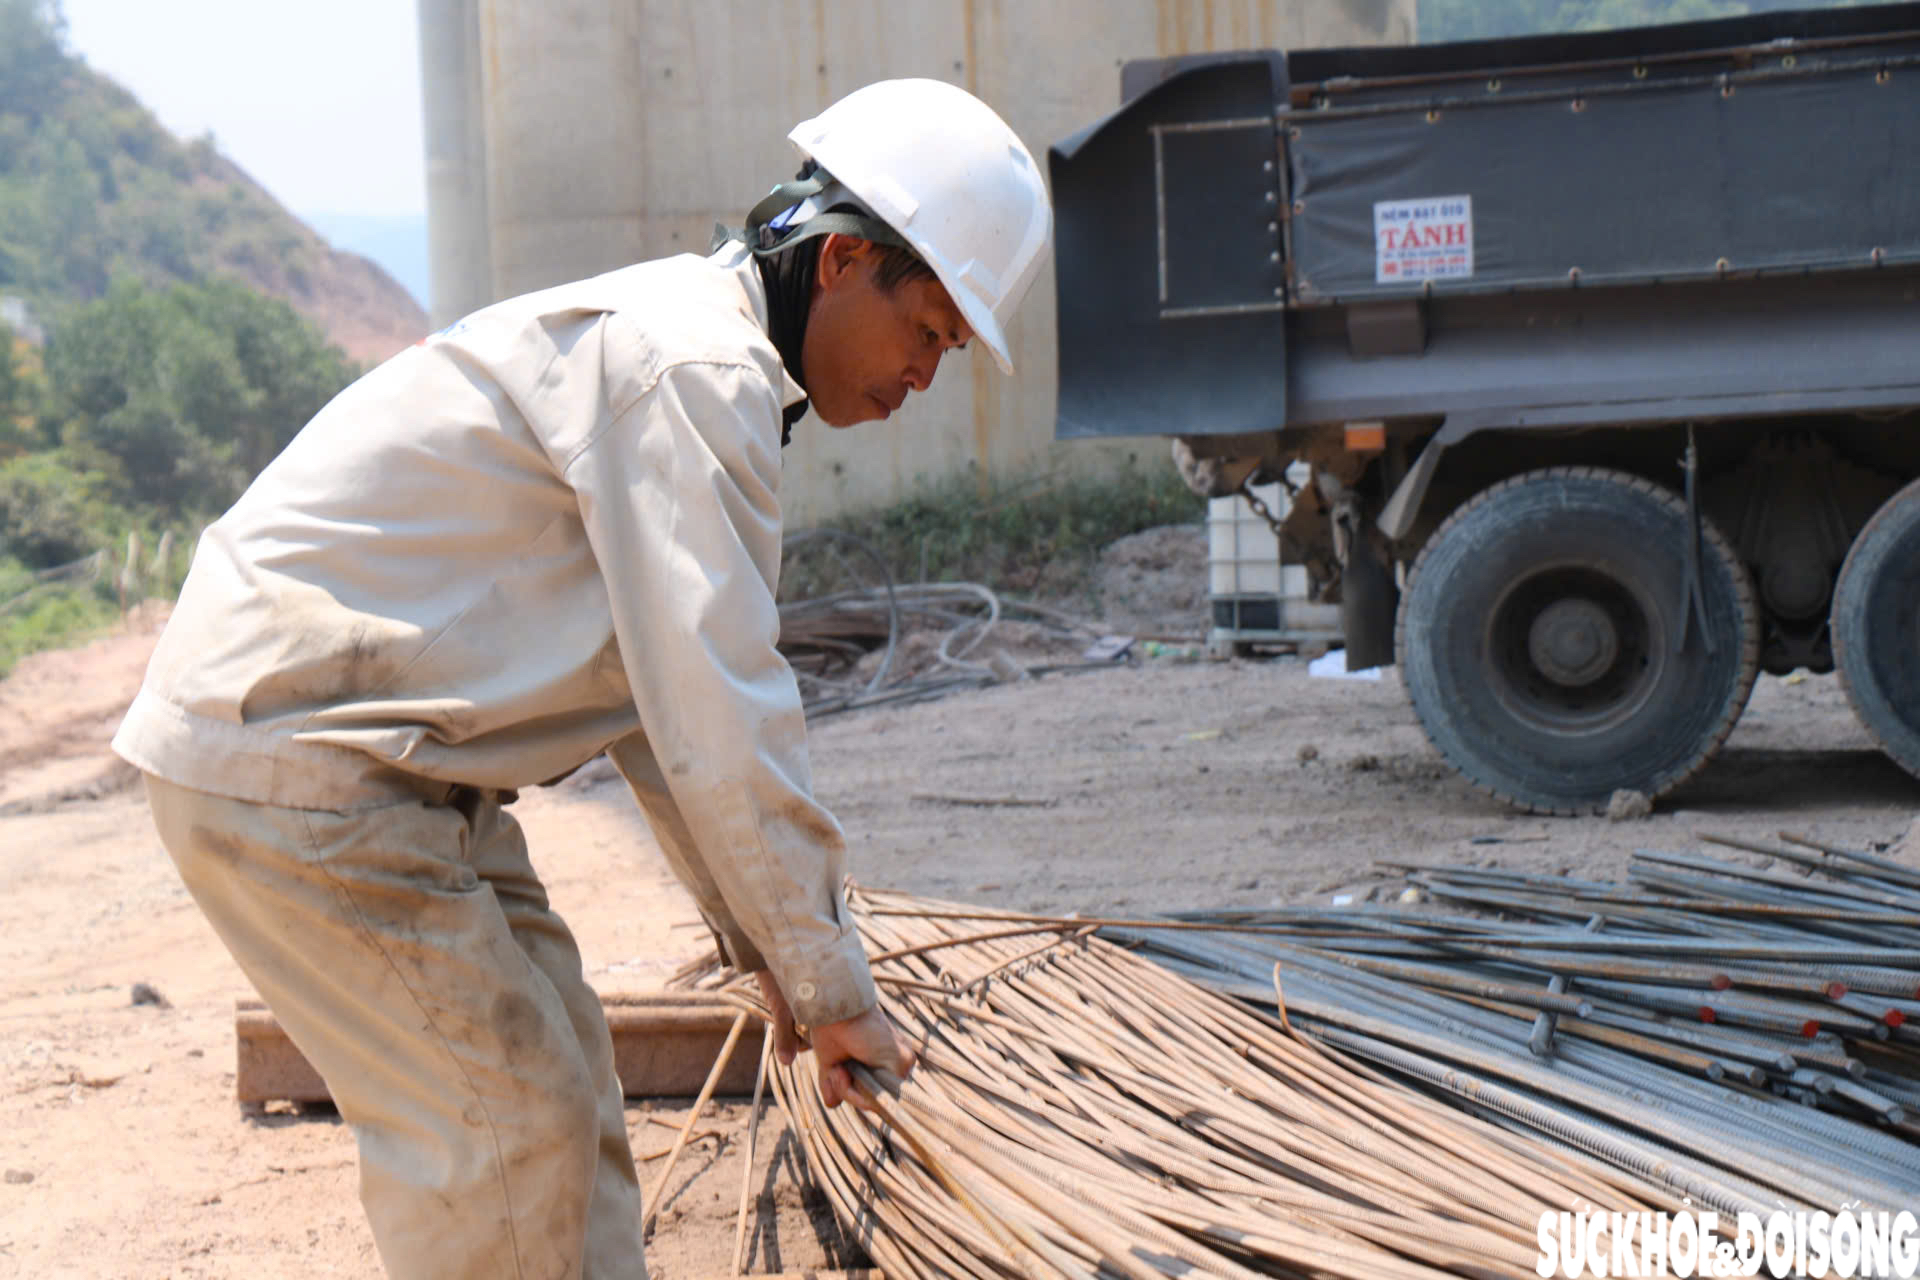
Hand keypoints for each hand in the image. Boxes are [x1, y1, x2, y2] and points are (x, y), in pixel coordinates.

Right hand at [752, 971, 916, 1110]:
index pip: (871, 1093)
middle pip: (872, 1099)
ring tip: (840, 1068)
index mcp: (880, 1058)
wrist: (831, 1008)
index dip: (850, 1090)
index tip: (837, 1072)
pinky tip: (847, 1069)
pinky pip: (880, 1097)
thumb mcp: (831, 1062)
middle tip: (837, 1070)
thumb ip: (835, 1083)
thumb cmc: (830, 1028)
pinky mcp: (903, 1062)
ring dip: (849, 1090)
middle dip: (848, 1091)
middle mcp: (893, 1060)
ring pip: (876, 1100)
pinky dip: (857, 1091)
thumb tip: (832, 1105)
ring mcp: (901, 1062)